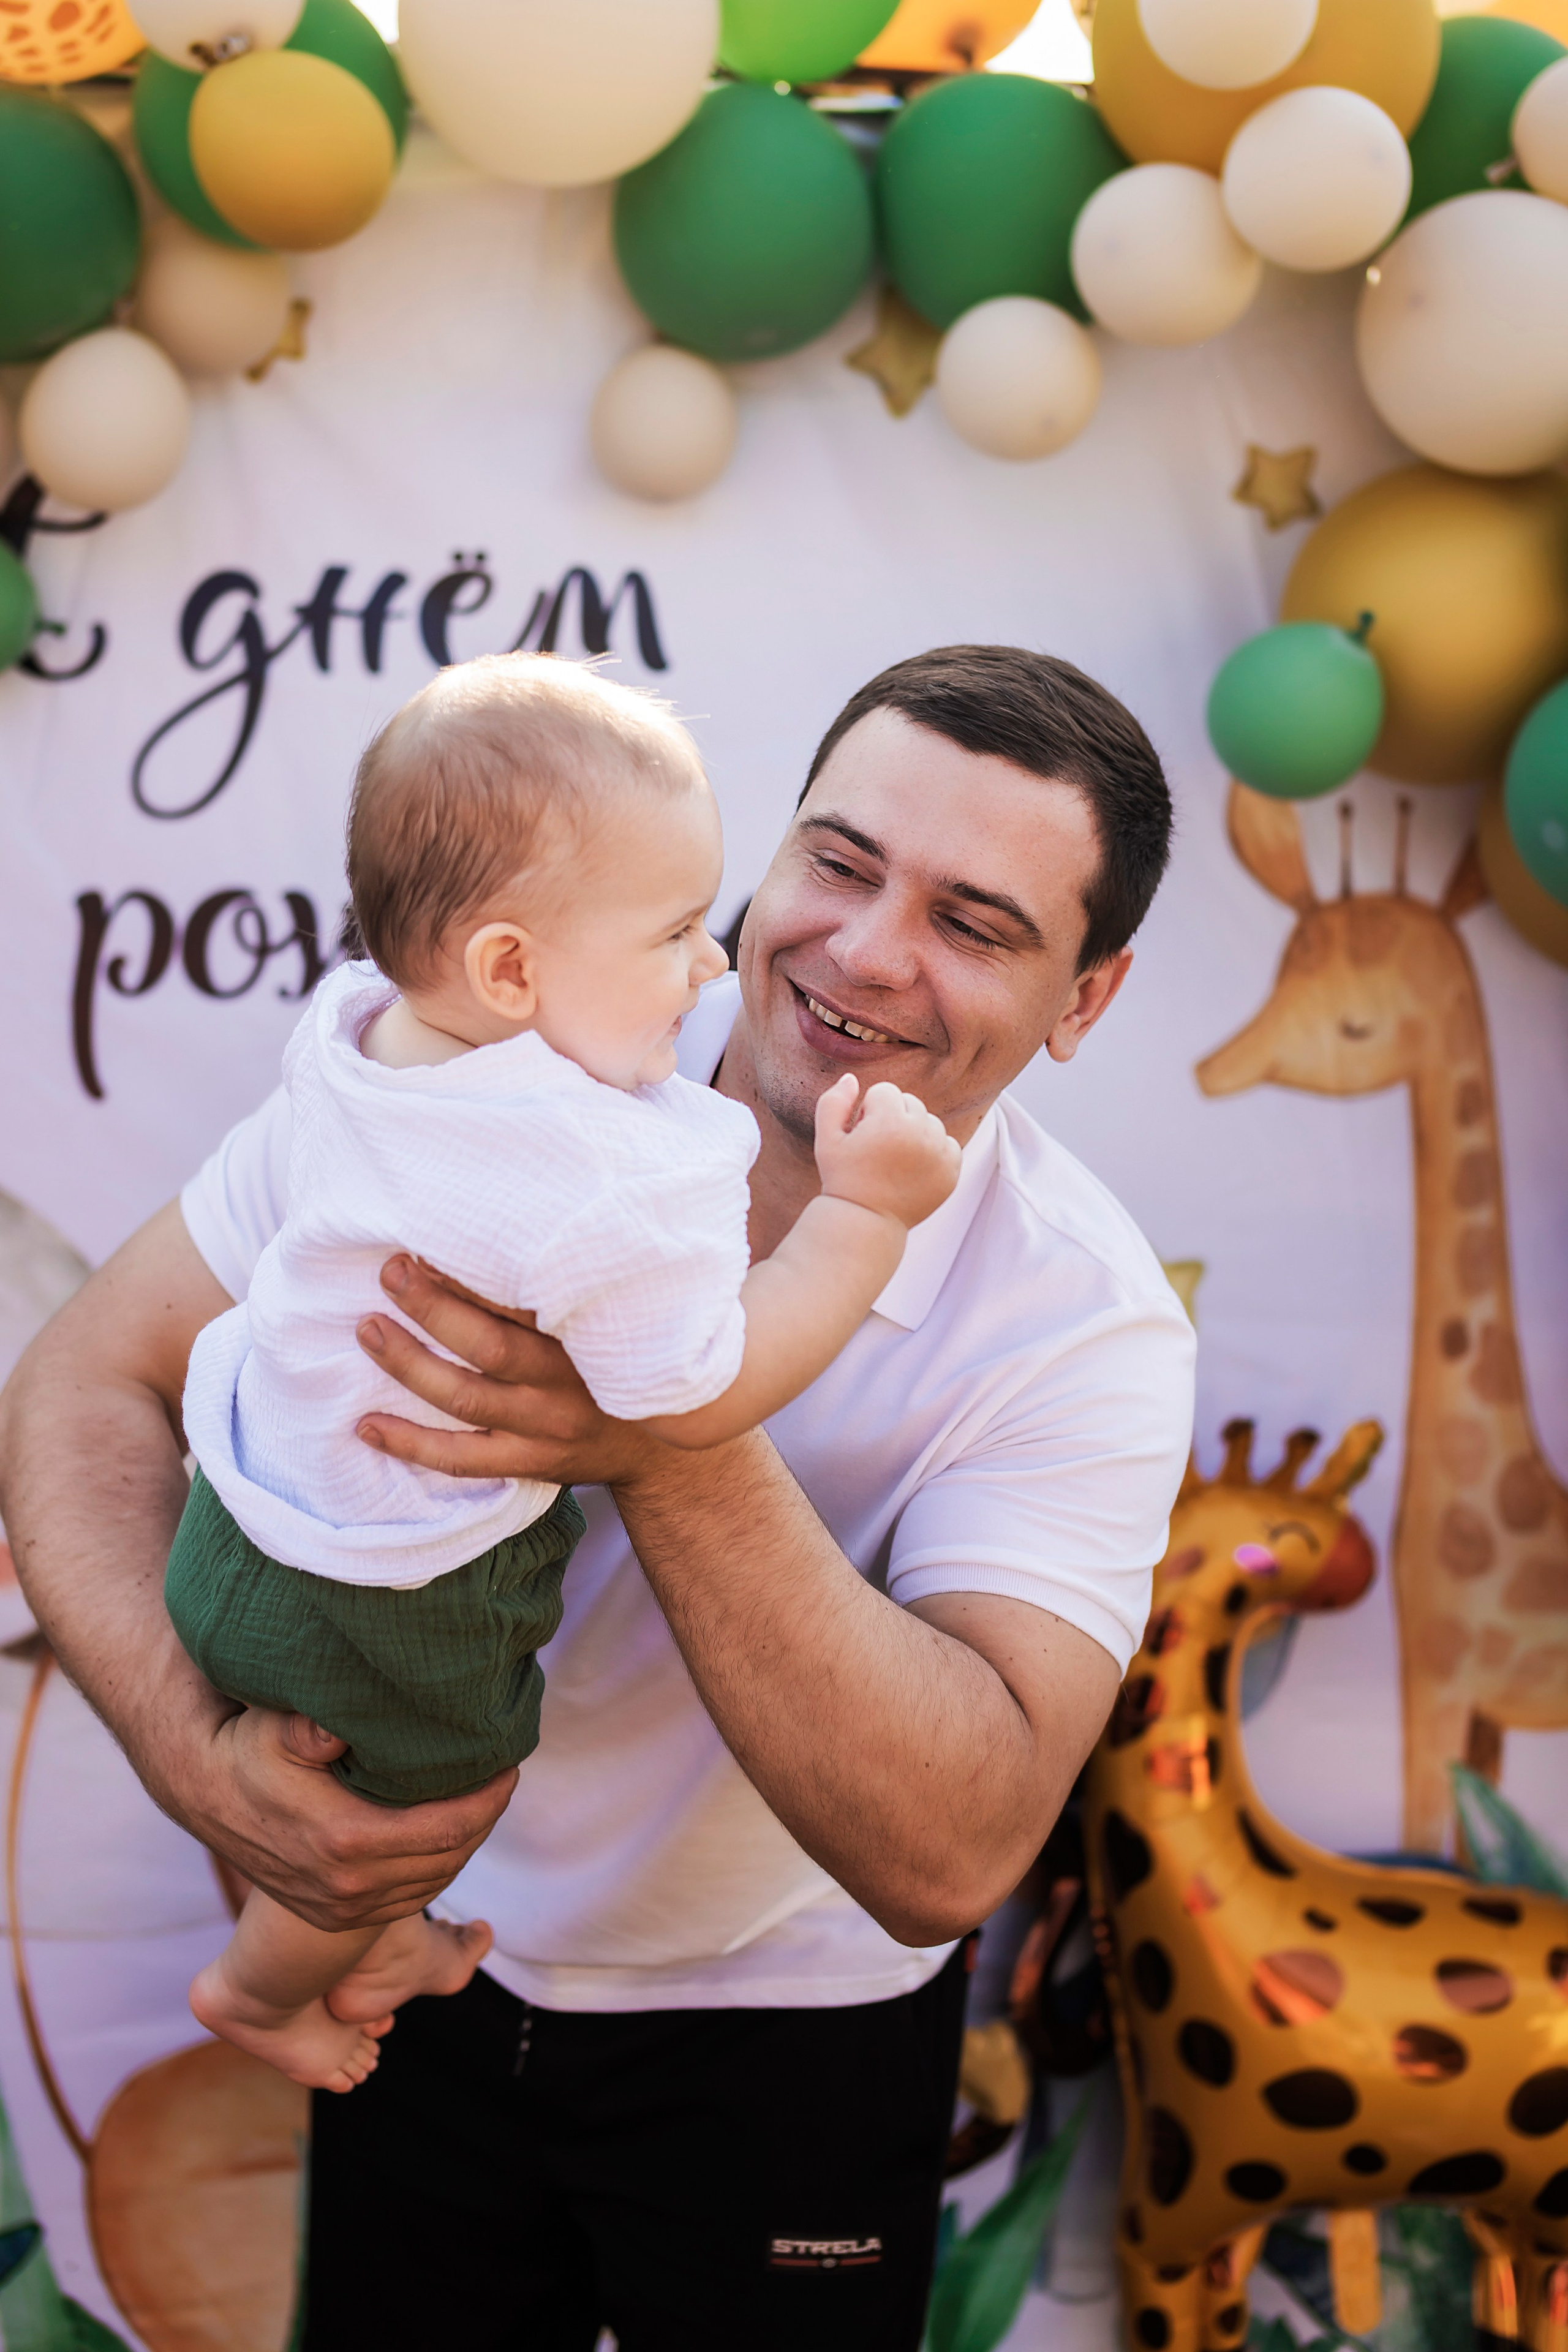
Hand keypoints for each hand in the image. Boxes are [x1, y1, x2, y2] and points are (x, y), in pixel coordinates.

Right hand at [166, 1703, 516, 1932]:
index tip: (510, 1765)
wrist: (205, 1791)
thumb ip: (314, 1727)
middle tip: (503, 1778)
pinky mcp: (335, 1916)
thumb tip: (338, 1725)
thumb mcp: (278, 1729)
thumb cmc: (248, 1749)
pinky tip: (445, 1836)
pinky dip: (435, 1870)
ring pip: (432, 1884)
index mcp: (346, 1842)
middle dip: (484, 1819)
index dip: (488, 1799)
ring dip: (463, 1846)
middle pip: (449, 1860)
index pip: (448, 1829)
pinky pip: (406, 1901)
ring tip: (481, 1803)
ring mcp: (341, 1908)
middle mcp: (348, 1887)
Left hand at [354, 1254, 666, 1486]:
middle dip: (431, 1308)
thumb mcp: (610, 1317)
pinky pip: (462, 1460)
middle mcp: (566, 1382)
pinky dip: (411, 1443)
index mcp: (586, 1334)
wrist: (667, 1450)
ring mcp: (546, 1427)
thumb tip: (488, 1233)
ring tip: (368, 1331)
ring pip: (466, 1398)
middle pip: (488, 1346)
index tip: (426, 1243)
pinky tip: (367, 1426)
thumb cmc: (624, 1361)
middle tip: (390, 1274)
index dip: (468, 1272)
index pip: (521, 1298)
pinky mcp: (531, 1463)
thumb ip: (561, 1285)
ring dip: (409, 1365)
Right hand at [813, 1076, 961, 1229]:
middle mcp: (920, 1134)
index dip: (869, 1111)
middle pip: (910, 1102)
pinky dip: (933, 1151)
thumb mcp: (825, 1139)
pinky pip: (948, 1143)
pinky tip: (913, 1168)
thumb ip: (834, 1101)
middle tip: (878, 1148)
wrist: (866, 1220)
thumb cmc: (842, 1178)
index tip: (863, 1135)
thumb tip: (851, 1078)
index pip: (885, 1091)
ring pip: (930, 1121)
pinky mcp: (952, 1171)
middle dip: (893, 1117)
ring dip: (914, 1132)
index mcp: (890, 1121)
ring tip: (895, 1159)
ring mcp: (939, 1153)